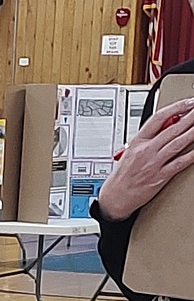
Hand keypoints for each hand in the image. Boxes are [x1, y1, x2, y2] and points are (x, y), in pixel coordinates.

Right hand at [98, 102, 193, 217]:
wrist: (114, 198)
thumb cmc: (122, 175)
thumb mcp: (130, 151)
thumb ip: (149, 138)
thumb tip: (167, 126)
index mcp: (137, 141)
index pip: (158, 118)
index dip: (175, 107)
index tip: (187, 103)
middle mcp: (146, 150)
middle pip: (172, 129)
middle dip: (190, 118)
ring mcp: (153, 164)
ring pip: (177, 143)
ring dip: (192, 132)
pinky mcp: (159, 177)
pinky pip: (179, 163)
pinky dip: (191, 156)